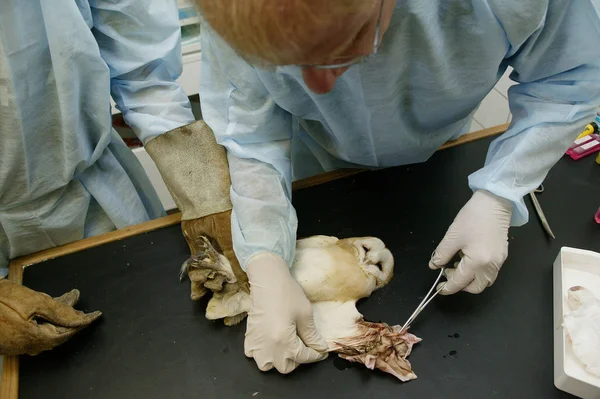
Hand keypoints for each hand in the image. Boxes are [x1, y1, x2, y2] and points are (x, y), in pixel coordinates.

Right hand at [0, 278, 101, 355]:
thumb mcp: (32, 301)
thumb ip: (58, 310)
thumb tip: (79, 317)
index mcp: (34, 338)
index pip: (67, 333)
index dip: (83, 323)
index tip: (96, 315)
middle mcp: (27, 344)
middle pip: (57, 331)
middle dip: (71, 317)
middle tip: (80, 303)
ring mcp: (18, 342)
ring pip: (46, 328)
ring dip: (59, 314)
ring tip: (68, 299)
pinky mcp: (11, 336)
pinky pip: (35, 327)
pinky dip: (45, 316)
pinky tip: (48, 304)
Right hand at [244, 253, 327, 373]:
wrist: (267, 280)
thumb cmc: (287, 294)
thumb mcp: (305, 314)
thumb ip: (312, 335)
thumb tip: (320, 348)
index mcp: (284, 342)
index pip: (303, 357)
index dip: (316, 355)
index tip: (322, 351)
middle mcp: (268, 348)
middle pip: (286, 367)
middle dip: (298, 359)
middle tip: (305, 346)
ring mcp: (256, 344)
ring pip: (268, 365)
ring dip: (280, 360)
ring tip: (287, 346)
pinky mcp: (248, 338)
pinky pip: (255, 355)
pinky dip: (264, 354)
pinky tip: (271, 343)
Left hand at [429, 190, 512, 294]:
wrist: (494, 202)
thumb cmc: (472, 217)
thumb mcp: (452, 236)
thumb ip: (442, 254)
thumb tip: (435, 265)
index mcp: (478, 262)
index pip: (460, 282)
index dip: (448, 287)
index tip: (440, 289)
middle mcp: (491, 266)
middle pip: (476, 287)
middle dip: (461, 286)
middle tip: (448, 275)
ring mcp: (499, 261)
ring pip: (484, 281)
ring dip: (470, 279)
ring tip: (457, 265)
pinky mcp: (502, 255)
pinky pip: (489, 272)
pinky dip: (478, 272)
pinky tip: (468, 259)